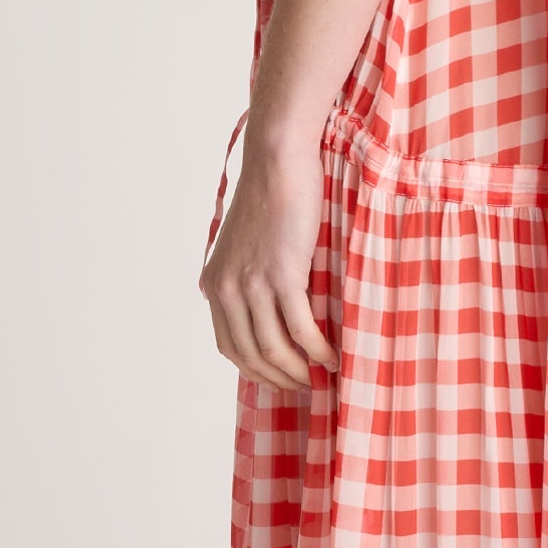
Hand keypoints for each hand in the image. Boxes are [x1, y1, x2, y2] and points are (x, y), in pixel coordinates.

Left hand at [201, 129, 339, 392]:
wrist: (278, 161)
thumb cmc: (272, 196)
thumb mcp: (248, 243)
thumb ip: (250, 276)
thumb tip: (272, 309)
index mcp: (214, 284)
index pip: (229, 346)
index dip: (256, 370)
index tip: (282, 378)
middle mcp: (225, 289)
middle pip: (250, 355)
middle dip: (281, 378)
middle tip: (308, 387)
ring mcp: (250, 283)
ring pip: (273, 348)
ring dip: (300, 370)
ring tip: (324, 376)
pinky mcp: (280, 275)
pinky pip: (299, 329)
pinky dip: (316, 350)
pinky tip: (333, 356)